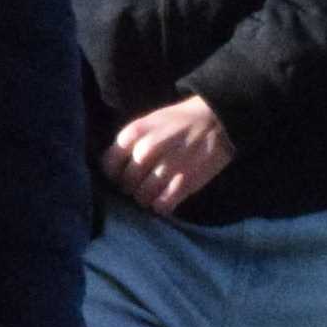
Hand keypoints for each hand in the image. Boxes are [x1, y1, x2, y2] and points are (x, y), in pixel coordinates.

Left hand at [103, 95, 235, 212]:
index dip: (114, 174)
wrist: (218, 120)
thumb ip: (130, 143)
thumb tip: (114, 168)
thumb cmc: (180, 121)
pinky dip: (161, 206)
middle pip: (125, 183)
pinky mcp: (184, 183)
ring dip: (146, 199)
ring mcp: (165, 167)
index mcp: (135, 133)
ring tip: (154, 193)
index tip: (122, 176)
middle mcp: (146, 150)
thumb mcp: (150, 122)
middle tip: (141, 185)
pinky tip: (165, 199)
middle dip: (131, 187)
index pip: (109, 165)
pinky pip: (162, 205)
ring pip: (142, 197)